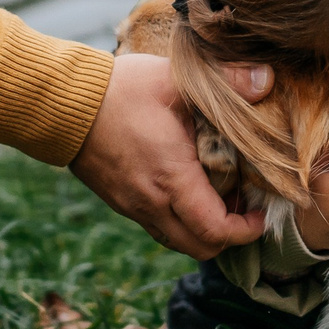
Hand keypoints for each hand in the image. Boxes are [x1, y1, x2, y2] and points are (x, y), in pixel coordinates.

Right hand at [70, 53, 269, 259]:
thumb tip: (266, 80)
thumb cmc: (121, 91)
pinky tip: (187, 188)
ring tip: (218, 198)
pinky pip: (157, 226)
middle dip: (229, 236)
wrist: (62, 104)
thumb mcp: (175, 81)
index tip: (261, 213)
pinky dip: (180, 220)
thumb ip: (226, 81)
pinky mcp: (120, 201)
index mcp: (171, 179)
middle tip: (244, 206)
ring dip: (203, 230)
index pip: (216, 231)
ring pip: (177, 241)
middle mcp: (151, 203)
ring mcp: (132, 206)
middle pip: (200, 248)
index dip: (245, 230)